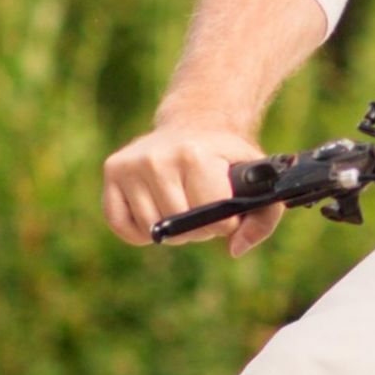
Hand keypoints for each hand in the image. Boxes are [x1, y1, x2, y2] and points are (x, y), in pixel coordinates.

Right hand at [103, 120, 279, 253]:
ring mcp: (130, 164)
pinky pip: (121, 225)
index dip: (225, 223)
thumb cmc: (224, 159)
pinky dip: (140, 232)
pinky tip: (156, 213)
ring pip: (151, 229)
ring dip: (171, 231)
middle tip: (204, 208)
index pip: (210, 216)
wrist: (193, 124)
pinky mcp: (111, 171)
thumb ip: (263, 217)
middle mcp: (156, 157)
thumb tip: (235, 249)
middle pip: (180, 226)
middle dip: (198, 228)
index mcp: (193, 154)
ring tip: (182, 207)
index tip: (227, 211)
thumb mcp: (254, 177)